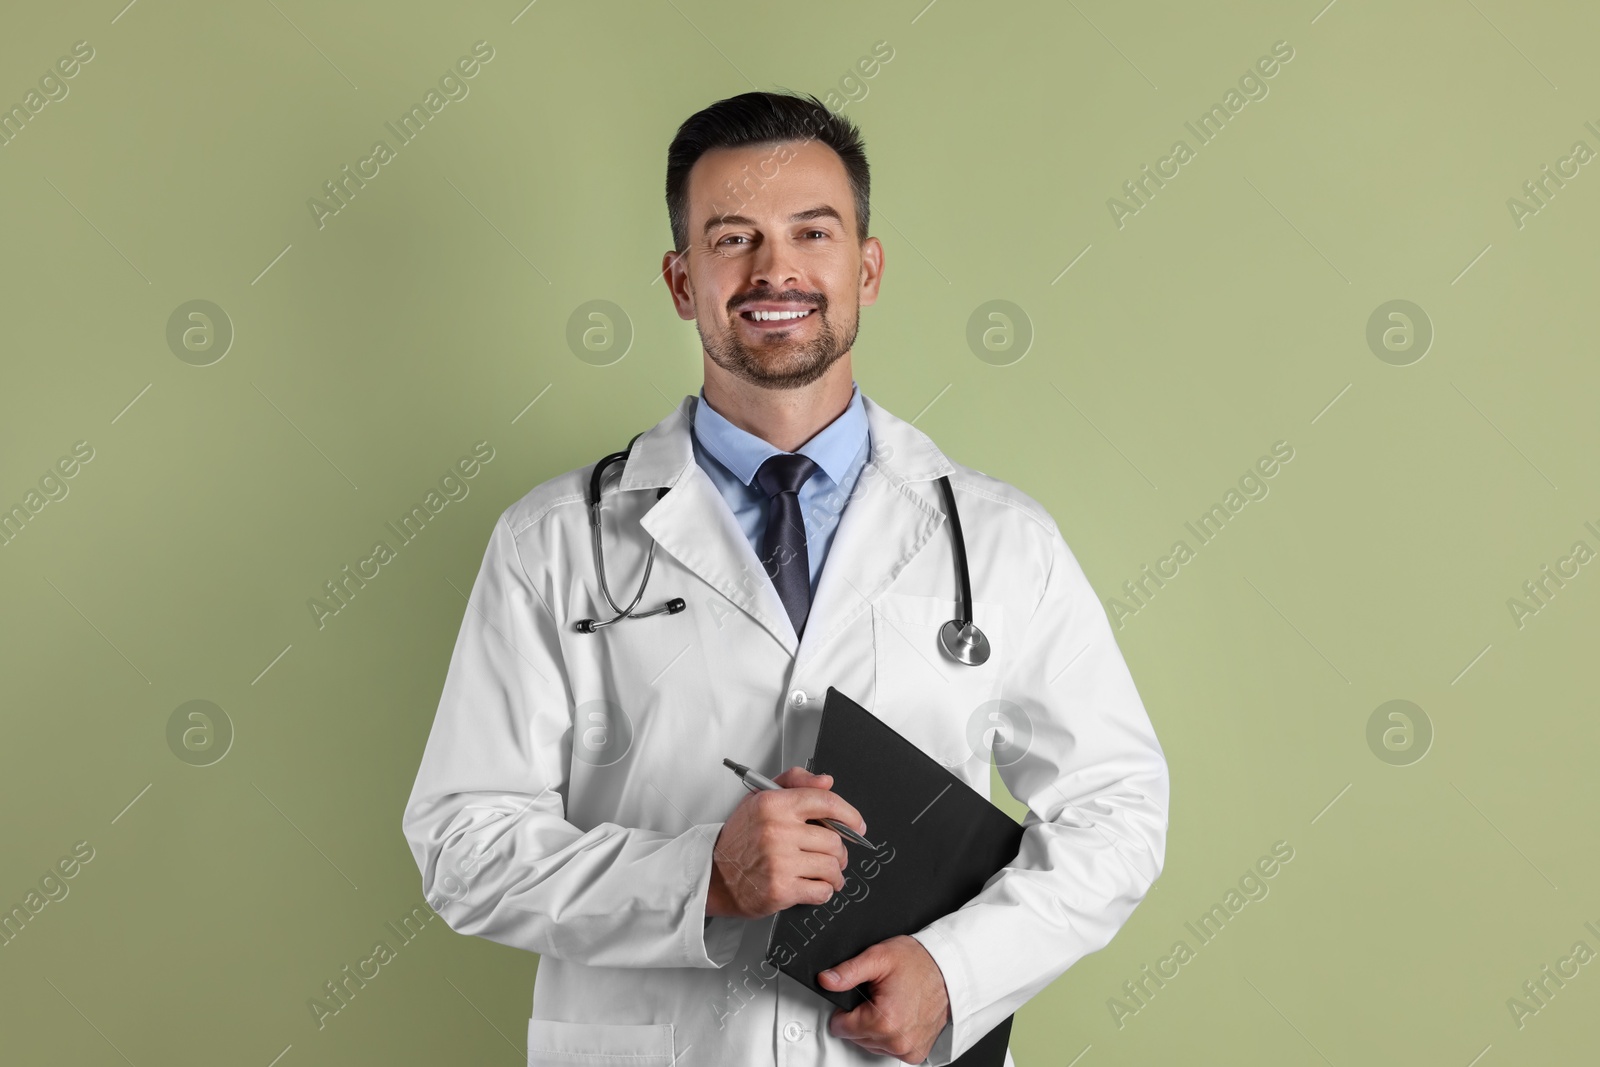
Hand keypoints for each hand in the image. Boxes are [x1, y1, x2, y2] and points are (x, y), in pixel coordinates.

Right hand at [706, 767, 866, 919]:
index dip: (850, 814)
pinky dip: (823, 891)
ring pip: (832, 866)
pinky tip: (813, 886)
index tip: (858, 825)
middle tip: (833, 856)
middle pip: (834, 841)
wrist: (713, 876)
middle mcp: (777, 831)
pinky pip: (822, 890)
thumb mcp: (759, 798)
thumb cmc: (739, 839)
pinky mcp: (782, 890)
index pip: (826, 802)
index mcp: (773, 804)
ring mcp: (780, 862)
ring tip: (824, 873)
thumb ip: (794, 782)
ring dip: (834, 873)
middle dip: (839, 852)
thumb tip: (826, 781)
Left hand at [821, 935, 949, 1062]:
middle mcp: (896, 1040)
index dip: (846, 1007)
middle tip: (880, 995)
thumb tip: (825, 980)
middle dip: (862, 1016)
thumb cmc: (918, 962)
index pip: (840, 1027)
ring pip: (870, 1044)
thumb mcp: (878, 957)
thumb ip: (848, 972)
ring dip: (875, 1026)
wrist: (948, 969)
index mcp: (884, 1020)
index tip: (863, 994)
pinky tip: (900, 1016)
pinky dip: (890, 1035)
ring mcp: (908, 1049)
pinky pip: (889, 1049)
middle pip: (855, 1036)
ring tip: (891, 1003)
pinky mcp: (916, 1053)